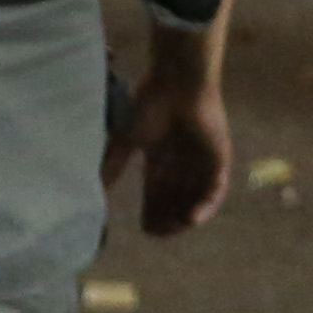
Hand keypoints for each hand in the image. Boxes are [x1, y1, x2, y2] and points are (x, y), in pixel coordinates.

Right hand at [111, 37, 234, 235]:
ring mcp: (202, 163)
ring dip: (186, 219)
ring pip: (197, 201)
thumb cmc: (150, 103)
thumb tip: (93, 190)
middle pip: (177, 204)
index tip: (143, 228)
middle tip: (158, 233)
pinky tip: (191, 219)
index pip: (158, 198)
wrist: (178, 80)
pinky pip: (216, 190)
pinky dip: (206, 207)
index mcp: (161, 162)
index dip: (153, 215)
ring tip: (174, 227)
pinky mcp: (219, 158)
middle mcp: (182, 166)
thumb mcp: (125, 140)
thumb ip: (112, 165)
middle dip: (168, 221)